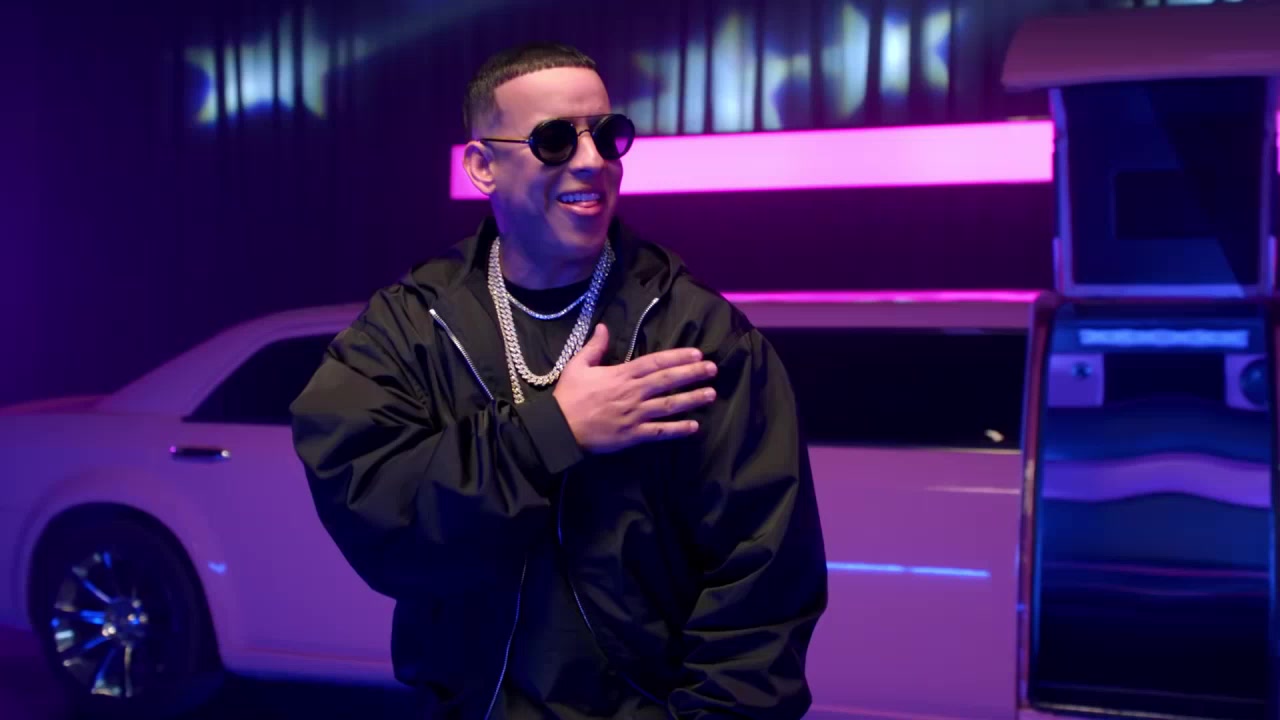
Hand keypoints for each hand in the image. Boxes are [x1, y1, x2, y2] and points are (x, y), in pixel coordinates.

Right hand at [554, 324, 717, 453]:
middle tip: (713, 369)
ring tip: (711, 394)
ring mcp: (635, 415)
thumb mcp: (577, 366)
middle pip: (667, 381)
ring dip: (692, 399)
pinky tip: (694, 427)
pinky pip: (660, 432)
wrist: (559, 429)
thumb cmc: (568, 397)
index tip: (697, 354)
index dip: (678, 357)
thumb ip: (594, 346)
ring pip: (669, 405)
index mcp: (621, 374)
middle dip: (692, 374)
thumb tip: (603, 326)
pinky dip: (678, 429)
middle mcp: (632, 393)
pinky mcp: (633, 435)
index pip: (655, 362)